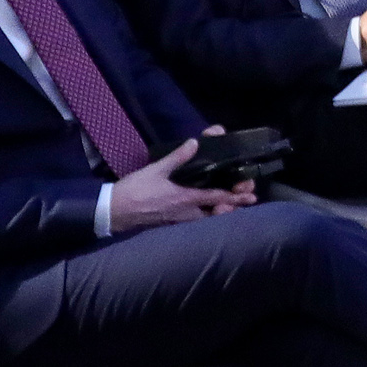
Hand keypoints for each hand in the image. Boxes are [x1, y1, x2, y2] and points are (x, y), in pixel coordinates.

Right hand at [110, 132, 252, 232]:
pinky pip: (194, 222)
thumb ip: (178, 157)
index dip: (236, 196)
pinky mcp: (170, 223)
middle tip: (246, 199)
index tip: (251, 195)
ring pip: (206, 220)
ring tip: (230, 205)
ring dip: (220, 213)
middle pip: (216, 214)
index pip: (217, 198)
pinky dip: (205, 216)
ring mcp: (178, 221)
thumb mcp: (157, 170)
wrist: (114, 211)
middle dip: (232, 207)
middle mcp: (186, 214)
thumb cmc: (135, 190)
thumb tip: (194, 142)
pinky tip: (205, 211)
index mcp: (185, 199)